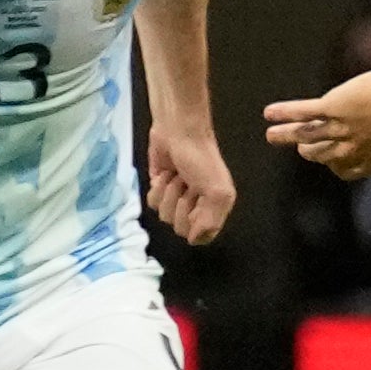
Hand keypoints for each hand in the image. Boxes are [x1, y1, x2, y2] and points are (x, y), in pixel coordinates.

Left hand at [146, 124, 233, 245]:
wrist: (178, 130)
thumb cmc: (202, 157)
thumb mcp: (218, 191)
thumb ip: (211, 221)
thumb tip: (194, 239)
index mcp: (215, 209)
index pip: (201, 237)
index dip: (196, 223)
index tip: (198, 203)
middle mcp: (196, 207)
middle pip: (180, 228)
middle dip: (182, 204)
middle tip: (189, 185)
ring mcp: (175, 199)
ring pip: (164, 216)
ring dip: (170, 193)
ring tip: (178, 176)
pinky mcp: (159, 189)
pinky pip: (152, 204)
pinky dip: (157, 188)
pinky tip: (166, 174)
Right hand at [260, 64, 370, 222]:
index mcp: (366, 163)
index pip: (343, 169)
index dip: (336, 165)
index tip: (332, 159)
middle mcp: (348, 149)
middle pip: (321, 155)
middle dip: (310, 153)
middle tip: (301, 147)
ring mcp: (339, 128)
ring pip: (307, 135)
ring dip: (286, 136)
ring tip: (271, 136)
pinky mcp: (332, 107)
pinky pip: (303, 113)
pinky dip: (285, 113)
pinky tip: (270, 113)